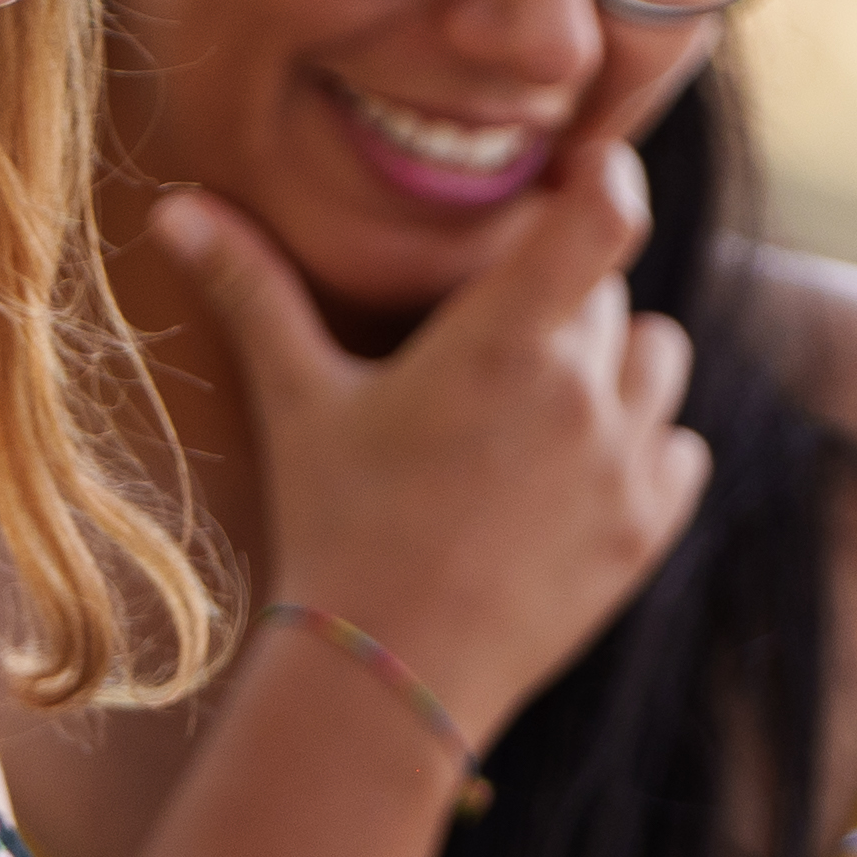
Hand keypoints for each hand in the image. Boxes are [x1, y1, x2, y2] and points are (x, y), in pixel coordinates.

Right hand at [150, 147, 705, 745]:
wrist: (382, 676)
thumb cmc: (332, 527)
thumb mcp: (296, 400)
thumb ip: (252, 290)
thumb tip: (175, 206)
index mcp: (506, 338)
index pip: (607, 210)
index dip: (604, 180)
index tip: (575, 181)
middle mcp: (584, 390)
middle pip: (609, 290)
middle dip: (560, 300)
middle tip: (489, 350)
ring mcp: (625, 462)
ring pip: (658, 358)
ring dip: (614, 365)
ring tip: (536, 408)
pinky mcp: (647, 530)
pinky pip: (681, 447)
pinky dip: (645, 447)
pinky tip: (574, 473)